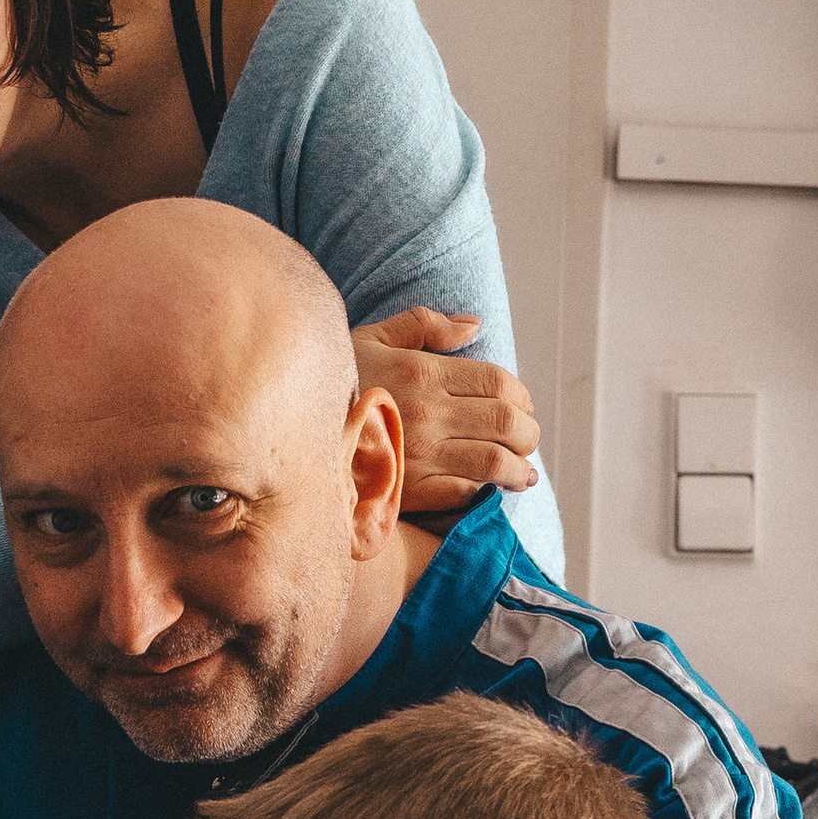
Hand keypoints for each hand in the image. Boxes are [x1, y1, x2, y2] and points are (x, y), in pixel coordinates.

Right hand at [353, 308, 540, 518]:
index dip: (522, 395)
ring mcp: (418, 456)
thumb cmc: (334, 382)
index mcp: (422, 372)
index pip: (498, 382)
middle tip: (527, 439)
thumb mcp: (372, 337)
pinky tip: (490, 492)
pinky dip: (484, 494)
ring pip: (494, 463)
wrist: (289, 433)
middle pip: (506, 422)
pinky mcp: (407, 491)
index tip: (523, 406)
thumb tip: (474, 325)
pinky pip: (462, 494)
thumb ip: (424, 324)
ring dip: (517, 469)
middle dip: (528, 433)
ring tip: (521, 473)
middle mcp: (426, 414)